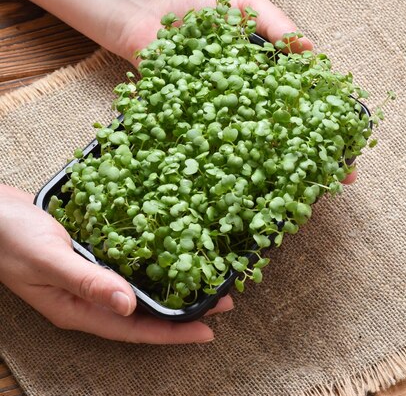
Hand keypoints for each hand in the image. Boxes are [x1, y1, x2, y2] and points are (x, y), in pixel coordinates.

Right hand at [0, 184, 231, 343]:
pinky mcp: (92, 256)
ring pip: (140, 290)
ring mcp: (90, 278)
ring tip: (207, 280)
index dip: (172, 332)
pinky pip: (129, 266)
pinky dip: (154, 263)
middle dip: (183, 310)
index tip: (209, 331)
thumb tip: (129, 306)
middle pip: (144, 312)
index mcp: (77, 309)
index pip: (134, 329)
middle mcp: (88, 298)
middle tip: (222, 301)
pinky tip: (173, 254)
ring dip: (173, 286)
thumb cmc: (9, 236)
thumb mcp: (49, 258)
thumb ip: (88, 281)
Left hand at [1, 0, 357, 182]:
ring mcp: (224, 120)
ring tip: (302, 193)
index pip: (307, 106)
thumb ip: (276, 24)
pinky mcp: (195, 128)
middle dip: (314, 160)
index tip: (351, 147)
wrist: (144, 15)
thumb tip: (310, 51)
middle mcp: (251, 104)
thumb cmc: (198, 7)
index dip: (330, 127)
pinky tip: (247, 190)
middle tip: (337, 180)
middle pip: (288, 136)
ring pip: (256, 152)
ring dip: (279, 174)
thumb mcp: (244, 4)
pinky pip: (216, 152)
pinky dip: (230, 172)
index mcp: (269, 78)